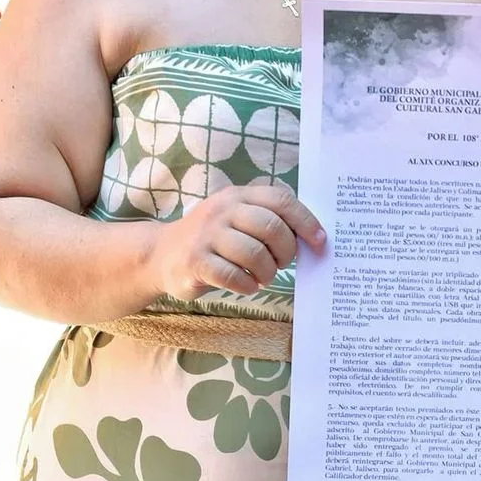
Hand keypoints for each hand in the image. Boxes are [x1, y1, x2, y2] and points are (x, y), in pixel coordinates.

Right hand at [148, 184, 325, 301]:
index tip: (319, 241)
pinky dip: (247, 284)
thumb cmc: (213, 241)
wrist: (161, 255)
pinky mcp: (194, 261)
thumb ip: (268, 221)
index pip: (281, 200)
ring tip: (263, 277)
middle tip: (281, 264)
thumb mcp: (238, 221)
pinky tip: (246, 285)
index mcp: (239, 196)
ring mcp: (206, 234)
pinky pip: (233, 275)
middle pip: (271, 227)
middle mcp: (222, 210)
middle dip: (285, 251)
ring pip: (254, 253)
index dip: (306, 221)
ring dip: (267, 272)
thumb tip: (312, 238)